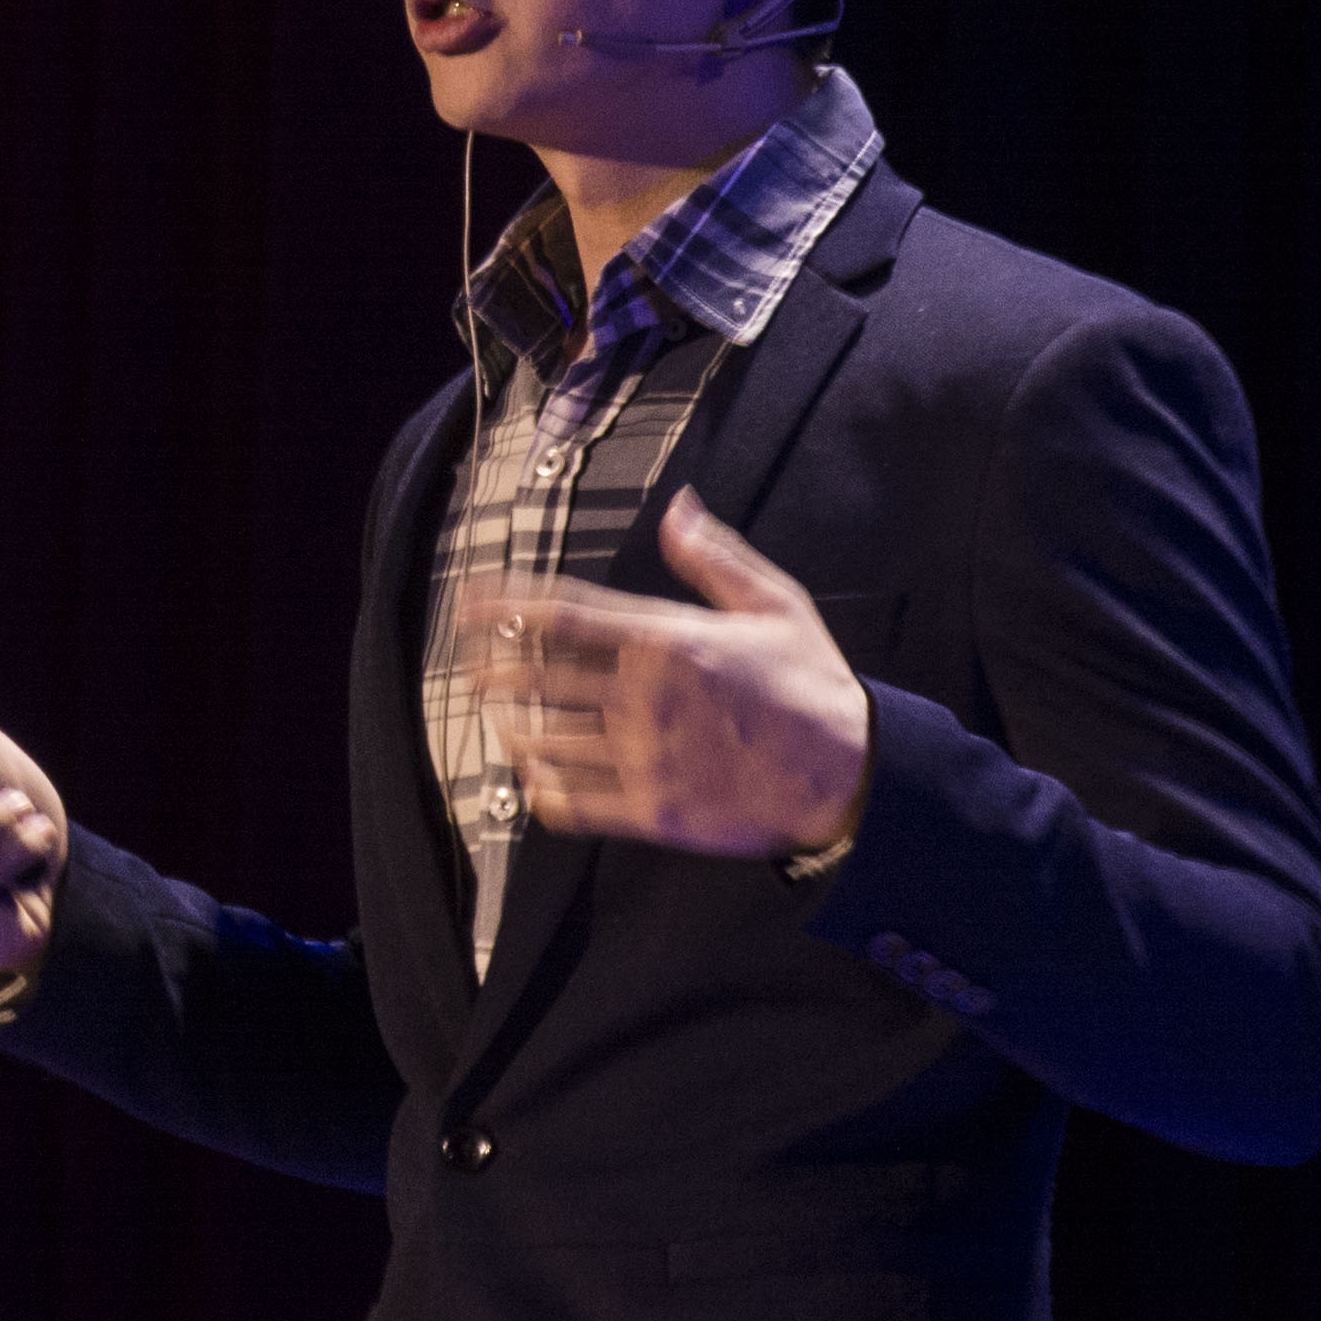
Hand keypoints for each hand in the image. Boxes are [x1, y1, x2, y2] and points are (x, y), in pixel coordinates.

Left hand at [451, 485, 871, 859]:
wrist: (851, 775)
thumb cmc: (811, 686)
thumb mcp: (774, 604)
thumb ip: (715, 558)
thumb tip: (678, 509)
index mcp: (669, 640)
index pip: (565, 615)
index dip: (507, 605)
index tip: (468, 603)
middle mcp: (646, 697)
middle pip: (540, 677)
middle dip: (494, 669)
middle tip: (469, 666)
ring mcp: (646, 756)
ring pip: (549, 740)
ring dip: (513, 728)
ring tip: (497, 719)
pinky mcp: (654, 810)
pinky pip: (575, 803)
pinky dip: (544, 791)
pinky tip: (533, 780)